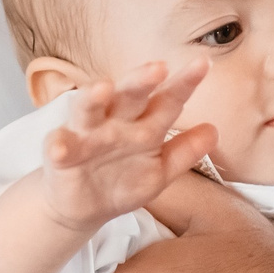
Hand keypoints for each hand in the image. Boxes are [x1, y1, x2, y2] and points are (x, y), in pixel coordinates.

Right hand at [38, 61, 213, 234]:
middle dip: (141, 80)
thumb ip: (184, 152)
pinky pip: (59, 147)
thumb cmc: (123, 180)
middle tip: (158, 67)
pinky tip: (60, 145)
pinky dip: (59, 145)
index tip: (204, 64)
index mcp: (143, 124)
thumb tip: (214, 130)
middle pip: (129, 95)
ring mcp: (87, 135)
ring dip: (93, 98)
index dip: (184, 83)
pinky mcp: (62, 154)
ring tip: (103, 87)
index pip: (167, 100)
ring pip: (89, 110)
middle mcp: (115, 121)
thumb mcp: (159, 171)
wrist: (86, 208)